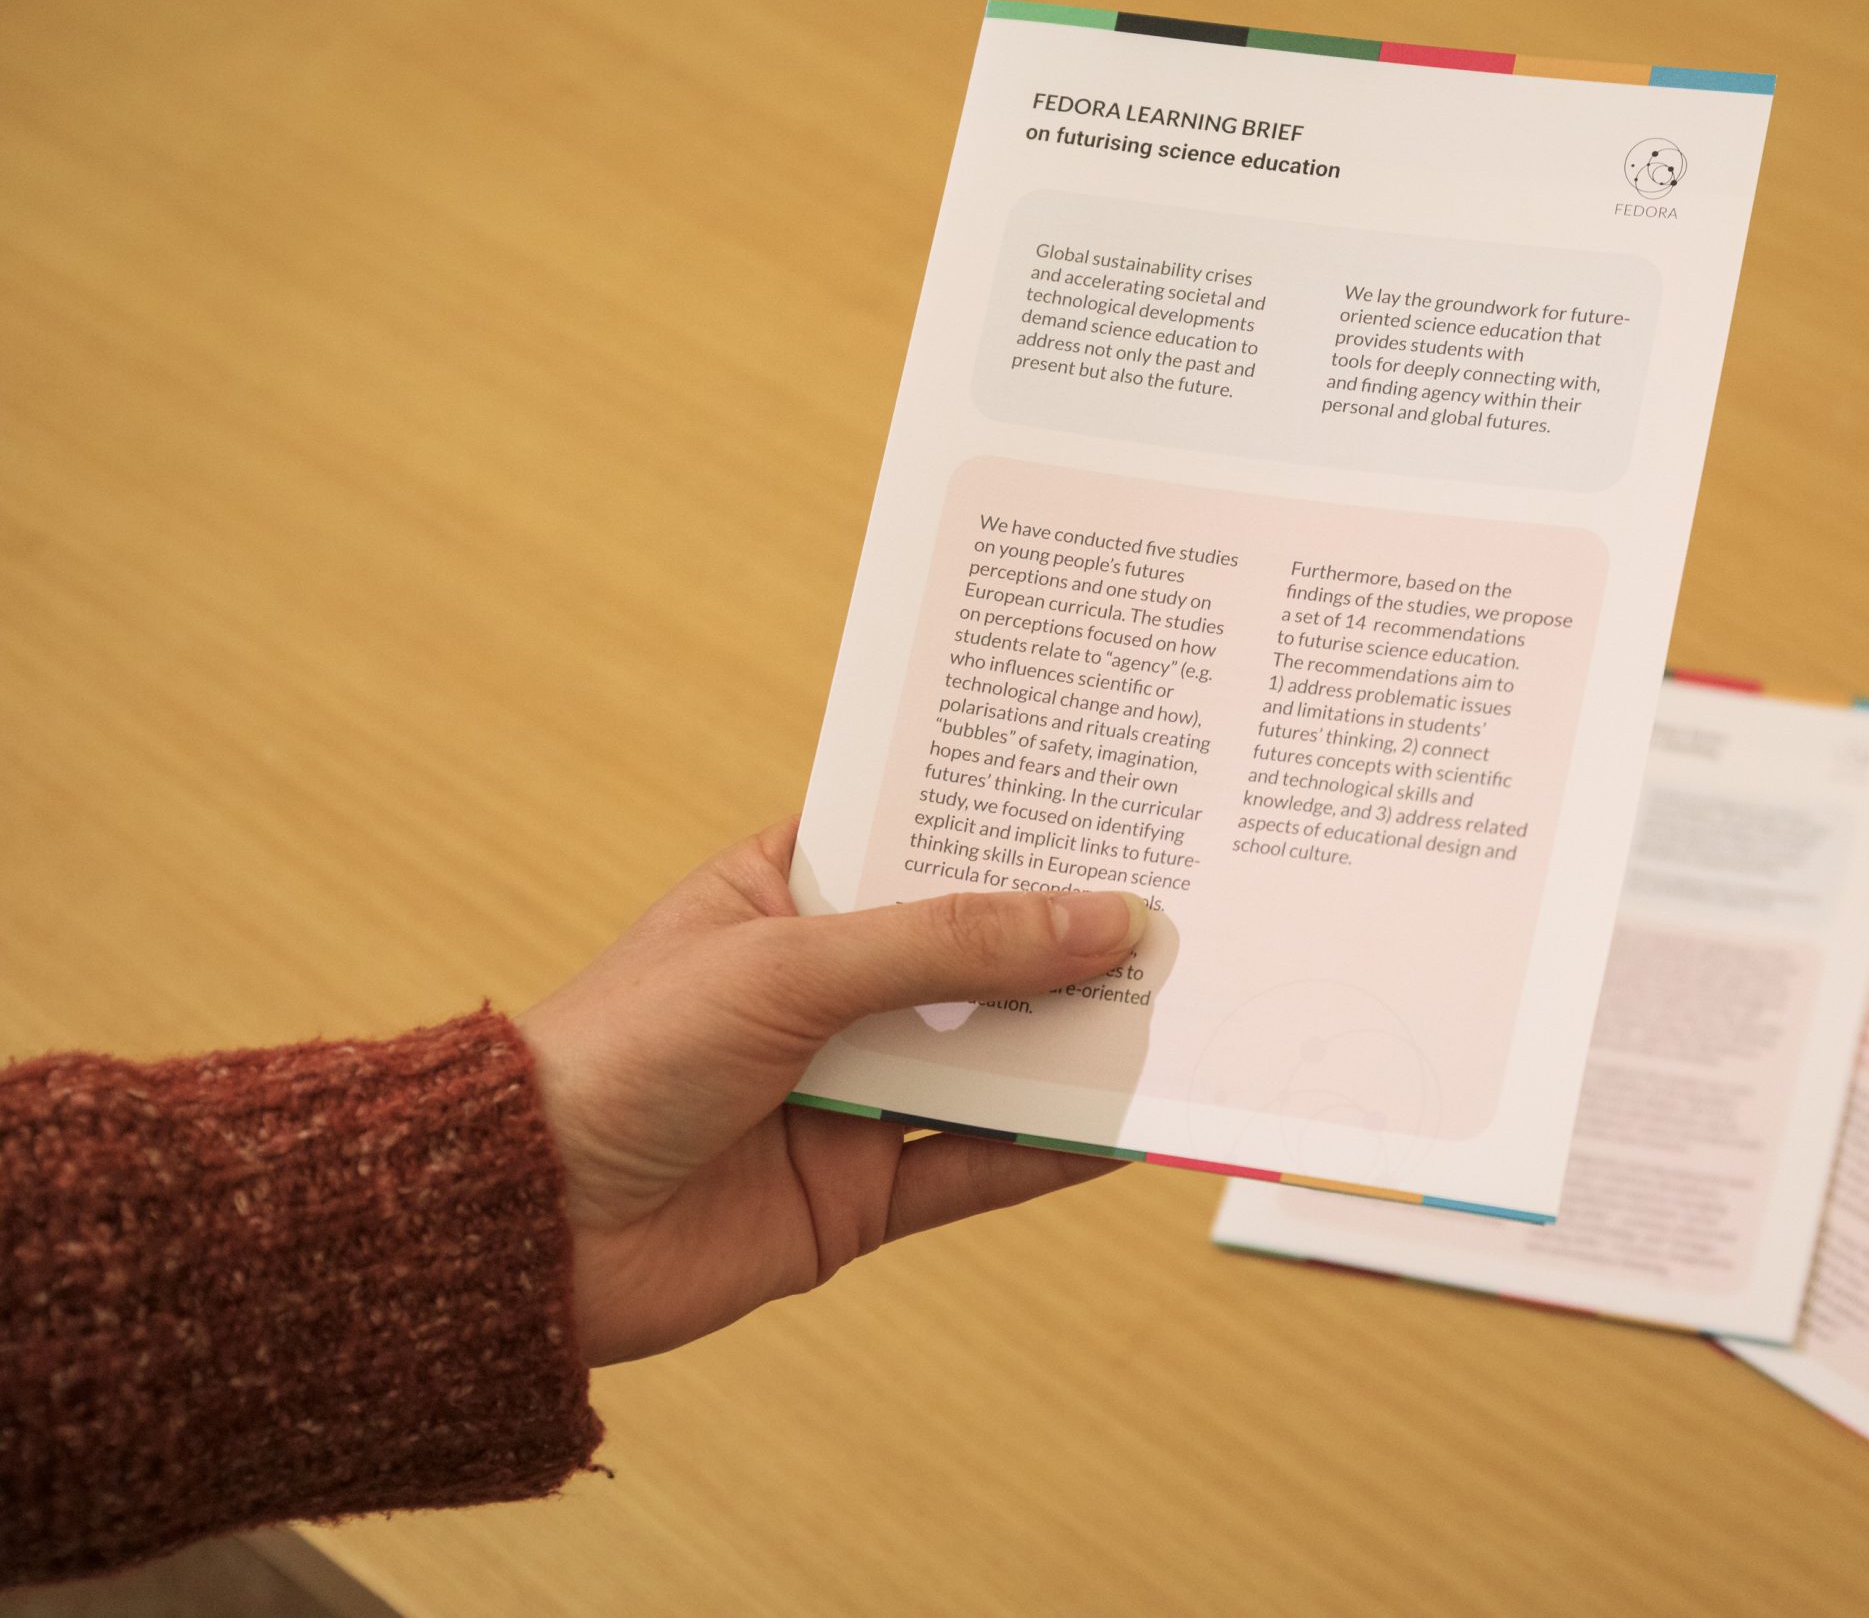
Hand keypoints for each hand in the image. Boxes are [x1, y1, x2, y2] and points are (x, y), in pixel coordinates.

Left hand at [520, 819, 1147, 1365]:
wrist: (524, 1230)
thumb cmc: (623, 1055)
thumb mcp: (792, 966)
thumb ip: (952, 943)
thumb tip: (1102, 918)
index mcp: (786, 896)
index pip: (919, 842)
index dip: (1012, 826)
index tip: (1117, 797)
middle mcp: (825, 990)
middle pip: (976, 955)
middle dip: (1069, 939)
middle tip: (1183, 905)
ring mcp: (847, 1093)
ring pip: (990, 1059)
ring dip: (1076, 1042)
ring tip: (1185, 1007)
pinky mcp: (861, 1193)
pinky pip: (979, 1164)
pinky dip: (1053, 1150)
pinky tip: (1128, 1125)